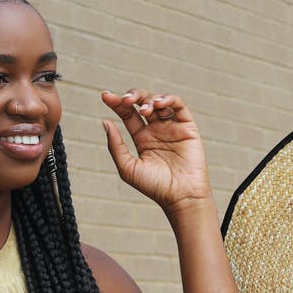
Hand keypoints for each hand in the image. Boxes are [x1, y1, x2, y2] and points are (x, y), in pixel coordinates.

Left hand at [101, 89, 211, 214]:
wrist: (181, 196)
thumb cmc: (155, 186)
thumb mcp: (128, 168)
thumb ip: (116, 146)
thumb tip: (105, 122)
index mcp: (142, 138)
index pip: (127, 114)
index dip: (116, 103)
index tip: (106, 96)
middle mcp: (156, 130)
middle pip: (142, 103)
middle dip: (132, 96)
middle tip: (125, 100)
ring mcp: (172, 127)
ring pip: (159, 102)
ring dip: (148, 99)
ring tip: (144, 110)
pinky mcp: (187, 127)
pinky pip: (178, 106)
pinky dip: (168, 99)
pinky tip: (158, 104)